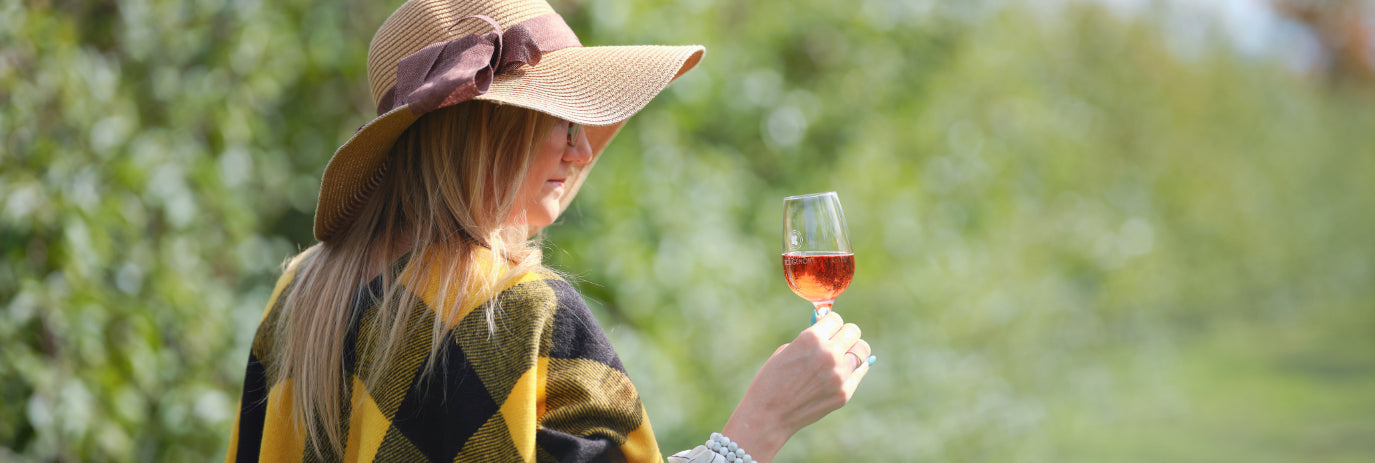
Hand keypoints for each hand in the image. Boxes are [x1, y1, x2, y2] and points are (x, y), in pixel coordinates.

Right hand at [720, 311, 872, 461]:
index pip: (836, 319)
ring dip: (852, 350)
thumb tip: (830, 334)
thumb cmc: (771, 380)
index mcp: (811, 338)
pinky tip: (840, 373)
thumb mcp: (786, 351)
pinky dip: (852, 370)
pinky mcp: (845, 393)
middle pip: (853, 332)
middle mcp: (829, 354)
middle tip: (837, 341)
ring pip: (862, 351)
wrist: (768, 415)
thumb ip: (811, 341)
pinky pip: (858, 373)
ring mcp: (839, 375)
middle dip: (844, 334)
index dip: (830, 323)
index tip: (826, 329)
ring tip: (841, 356)